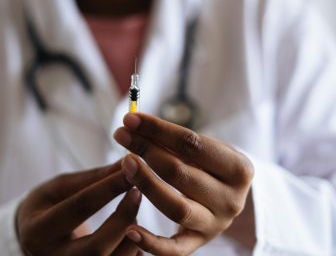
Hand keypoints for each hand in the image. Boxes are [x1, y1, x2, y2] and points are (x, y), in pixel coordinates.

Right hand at [16, 161, 142, 255]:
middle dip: (123, 218)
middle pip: (96, 247)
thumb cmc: (46, 206)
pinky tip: (133, 234)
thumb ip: (92, 177)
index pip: (80, 207)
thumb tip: (126, 163)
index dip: (108, 187)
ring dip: (132, 236)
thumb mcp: (59, 187)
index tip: (130, 170)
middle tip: (138, 193)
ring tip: (133, 215)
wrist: (32, 239)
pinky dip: (132, 251)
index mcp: (38, 231)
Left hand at [114, 113, 253, 254]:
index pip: (191, 144)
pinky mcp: (198, 242)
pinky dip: (152, 243)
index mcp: (238, 169)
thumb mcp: (206, 149)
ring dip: (146, 184)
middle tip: (121, 136)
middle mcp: (231, 199)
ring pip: (176, 208)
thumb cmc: (211, 166)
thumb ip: (174, 140)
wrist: (229, 196)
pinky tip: (130, 229)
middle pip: (180, 173)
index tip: (130, 118)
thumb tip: (134, 124)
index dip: (157, 129)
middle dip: (146, 150)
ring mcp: (215, 224)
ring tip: (125, 163)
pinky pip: (175, 249)